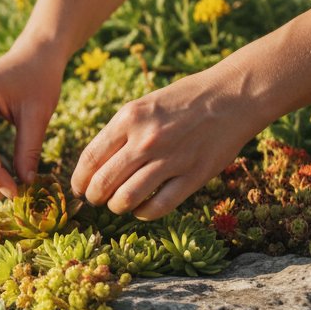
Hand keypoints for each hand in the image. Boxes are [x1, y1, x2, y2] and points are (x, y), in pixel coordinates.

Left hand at [69, 64, 277, 219]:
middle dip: (94, 197)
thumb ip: (120, 133)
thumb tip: (94, 167)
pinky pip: (158, 206)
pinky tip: (142, 209)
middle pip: (103, 183)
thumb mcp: (144, 105)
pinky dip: (144, 213)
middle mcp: (146, 140)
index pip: (90, 159)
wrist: (232, 96)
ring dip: (117, 207)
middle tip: (96, 200)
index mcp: (129, 118)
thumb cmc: (183, 100)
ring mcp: (170, 159)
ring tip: (118, 204)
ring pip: (126, 199)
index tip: (78, 189)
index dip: (78, 180)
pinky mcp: (193, 175)